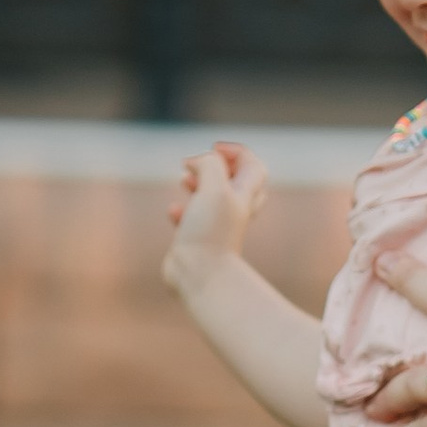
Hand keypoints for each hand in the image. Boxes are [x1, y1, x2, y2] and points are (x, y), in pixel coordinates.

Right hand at [163, 141, 266, 302]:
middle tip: (202, 164)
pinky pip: (191, 221)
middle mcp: (233, 211)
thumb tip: (195, 163)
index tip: (212, 150)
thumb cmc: (210, 234)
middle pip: (237, 182)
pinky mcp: (197, 241)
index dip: (236, 152)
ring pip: (213, 199)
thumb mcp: (214, 188)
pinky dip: (182, 211)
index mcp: (243, 197)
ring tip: (185, 180)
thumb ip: (209, 165)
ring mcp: (216, 227)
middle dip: (219, 167)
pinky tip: (173, 211)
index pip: (253, 166)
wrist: (200, 276)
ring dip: (199, 184)